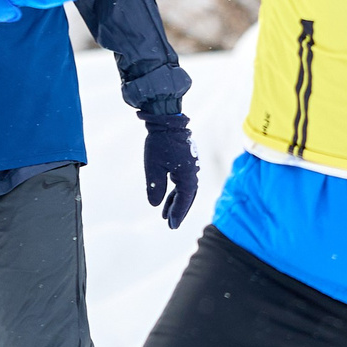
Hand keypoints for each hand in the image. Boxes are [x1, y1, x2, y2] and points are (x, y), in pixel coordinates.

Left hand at [141, 110, 198, 228]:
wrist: (167, 121)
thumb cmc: (159, 143)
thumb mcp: (153, 166)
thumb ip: (155, 187)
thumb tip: (155, 205)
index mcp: (188, 175)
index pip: (184, 199)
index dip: (178, 213)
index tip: (171, 225)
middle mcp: (193, 172)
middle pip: (188, 197)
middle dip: (179, 210)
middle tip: (171, 224)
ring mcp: (191, 167)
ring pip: (185, 190)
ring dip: (177, 202)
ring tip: (166, 214)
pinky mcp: (186, 163)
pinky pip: (183, 182)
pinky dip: (176, 191)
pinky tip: (167, 198)